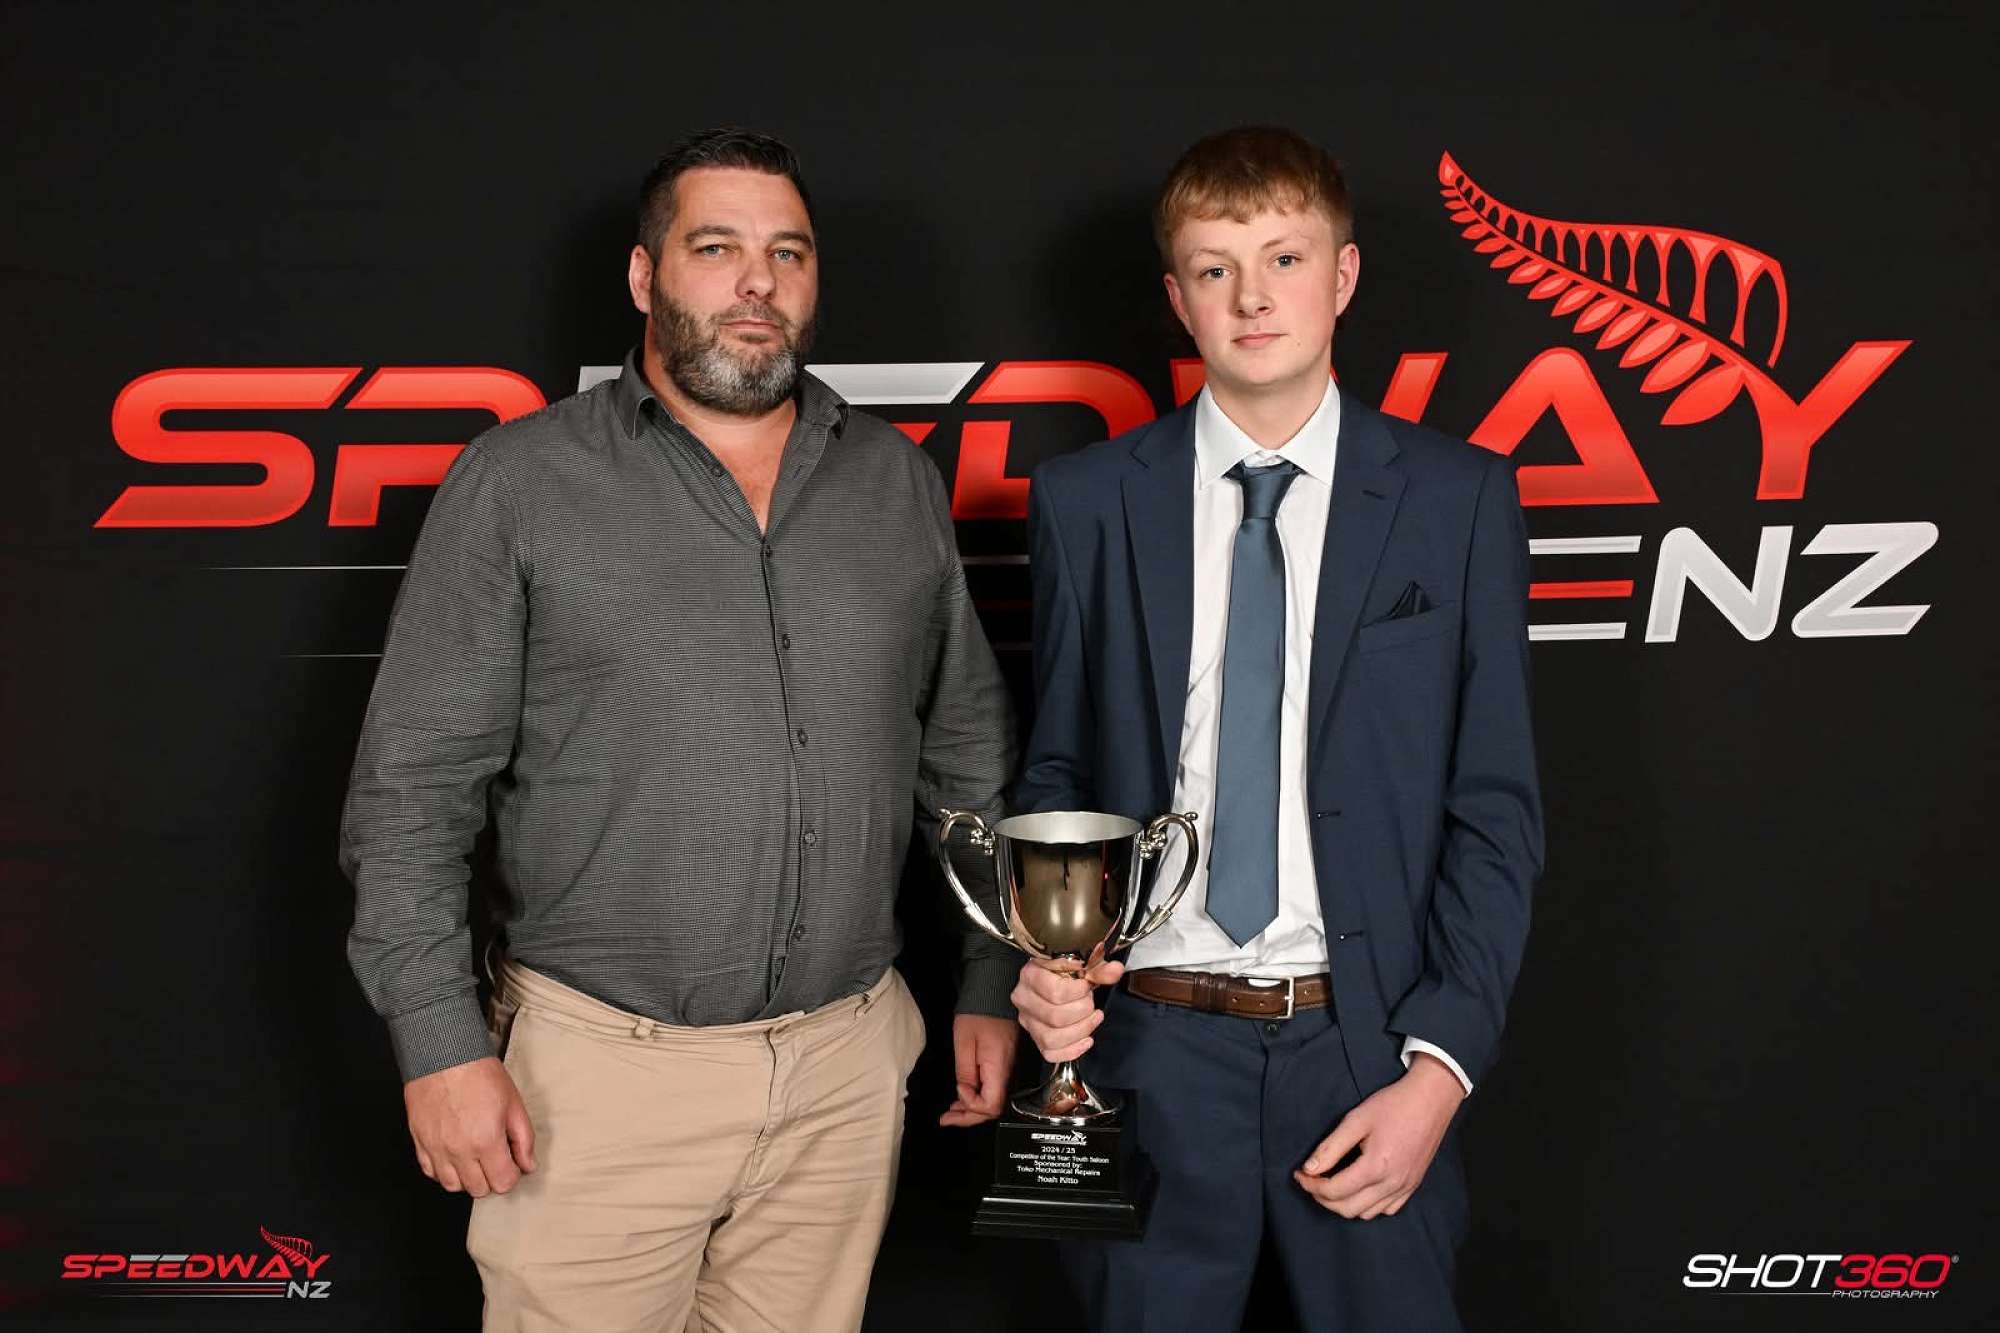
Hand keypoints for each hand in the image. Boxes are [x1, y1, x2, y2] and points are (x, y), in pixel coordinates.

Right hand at [403, 1056, 536, 1196]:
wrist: (444, 1054)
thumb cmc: (479, 1073)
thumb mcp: (513, 1103)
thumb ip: (524, 1139)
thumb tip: (527, 1165)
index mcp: (486, 1141)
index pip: (502, 1183)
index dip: (511, 1175)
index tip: (512, 1163)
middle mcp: (459, 1150)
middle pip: (478, 1189)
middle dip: (491, 1177)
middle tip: (495, 1158)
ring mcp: (436, 1148)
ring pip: (452, 1186)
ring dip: (467, 1178)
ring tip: (475, 1158)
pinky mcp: (419, 1141)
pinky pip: (430, 1172)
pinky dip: (443, 1170)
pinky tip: (454, 1156)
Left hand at [940, 1014, 1017, 1126]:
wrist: (995, 995)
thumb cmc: (978, 1015)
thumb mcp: (964, 1042)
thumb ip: (965, 1072)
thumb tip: (965, 1094)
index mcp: (999, 1068)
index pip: (991, 1105)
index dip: (972, 1105)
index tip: (958, 1090)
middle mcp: (1007, 1073)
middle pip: (992, 1108)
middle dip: (968, 1117)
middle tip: (945, 1119)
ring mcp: (1007, 1070)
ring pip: (992, 1100)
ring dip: (971, 1109)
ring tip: (951, 1112)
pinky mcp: (1004, 1065)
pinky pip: (993, 1088)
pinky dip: (977, 1097)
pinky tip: (963, 1096)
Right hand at [1010, 957, 1123, 1062]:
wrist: (1054, 979)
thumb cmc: (1065, 970)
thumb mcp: (1083, 963)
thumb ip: (1099, 969)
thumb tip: (1115, 970)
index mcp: (1031, 975)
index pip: (1056, 993)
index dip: (1079, 992)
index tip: (1086, 986)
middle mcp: (1024, 999)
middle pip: (1055, 1018)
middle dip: (1082, 1011)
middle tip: (1090, 1002)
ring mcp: (1028, 1020)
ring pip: (1052, 1039)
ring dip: (1080, 1031)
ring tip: (1093, 1018)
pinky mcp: (1035, 1037)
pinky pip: (1050, 1054)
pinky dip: (1072, 1050)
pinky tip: (1086, 1039)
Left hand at [1291, 1052, 1463, 1218]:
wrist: (1430, 1100)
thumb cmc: (1393, 1105)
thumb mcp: (1356, 1120)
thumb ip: (1330, 1147)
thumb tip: (1309, 1169)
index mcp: (1376, 1166)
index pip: (1334, 1191)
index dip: (1310, 1185)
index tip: (1300, 1174)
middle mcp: (1392, 1183)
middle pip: (1347, 1209)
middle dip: (1323, 1198)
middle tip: (1311, 1180)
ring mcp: (1405, 1188)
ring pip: (1366, 1214)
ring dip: (1344, 1204)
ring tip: (1332, 1184)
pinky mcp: (1413, 1186)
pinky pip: (1387, 1210)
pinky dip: (1367, 1206)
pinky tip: (1359, 1189)